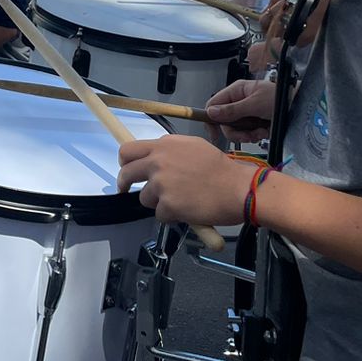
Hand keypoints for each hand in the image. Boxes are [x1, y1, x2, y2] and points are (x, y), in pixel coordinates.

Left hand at [117, 135, 256, 225]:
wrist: (238, 188)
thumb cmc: (221, 169)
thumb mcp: (193, 147)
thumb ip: (171, 151)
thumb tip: (155, 157)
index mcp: (164, 145)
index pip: (129, 150)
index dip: (125, 162)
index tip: (126, 169)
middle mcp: (158, 161)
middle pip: (126, 173)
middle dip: (124, 183)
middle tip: (126, 190)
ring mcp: (161, 183)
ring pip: (144, 197)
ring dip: (157, 201)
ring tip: (179, 200)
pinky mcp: (167, 204)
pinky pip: (160, 214)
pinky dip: (171, 215)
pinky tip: (187, 209)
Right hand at [206, 78, 276, 142]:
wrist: (301, 108)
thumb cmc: (279, 99)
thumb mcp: (255, 104)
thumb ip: (232, 110)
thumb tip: (210, 112)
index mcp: (236, 91)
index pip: (214, 104)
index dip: (211, 118)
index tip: (214, 133)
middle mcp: (239, 102)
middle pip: (224, 121)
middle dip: (235, 131)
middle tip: (247, 134)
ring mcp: (247, 114)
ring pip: (235, 130)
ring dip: (247, 134)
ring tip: (260, 132)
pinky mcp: (255, 124)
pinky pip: (247, 134)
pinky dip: (255, 135)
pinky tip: (265, 132)